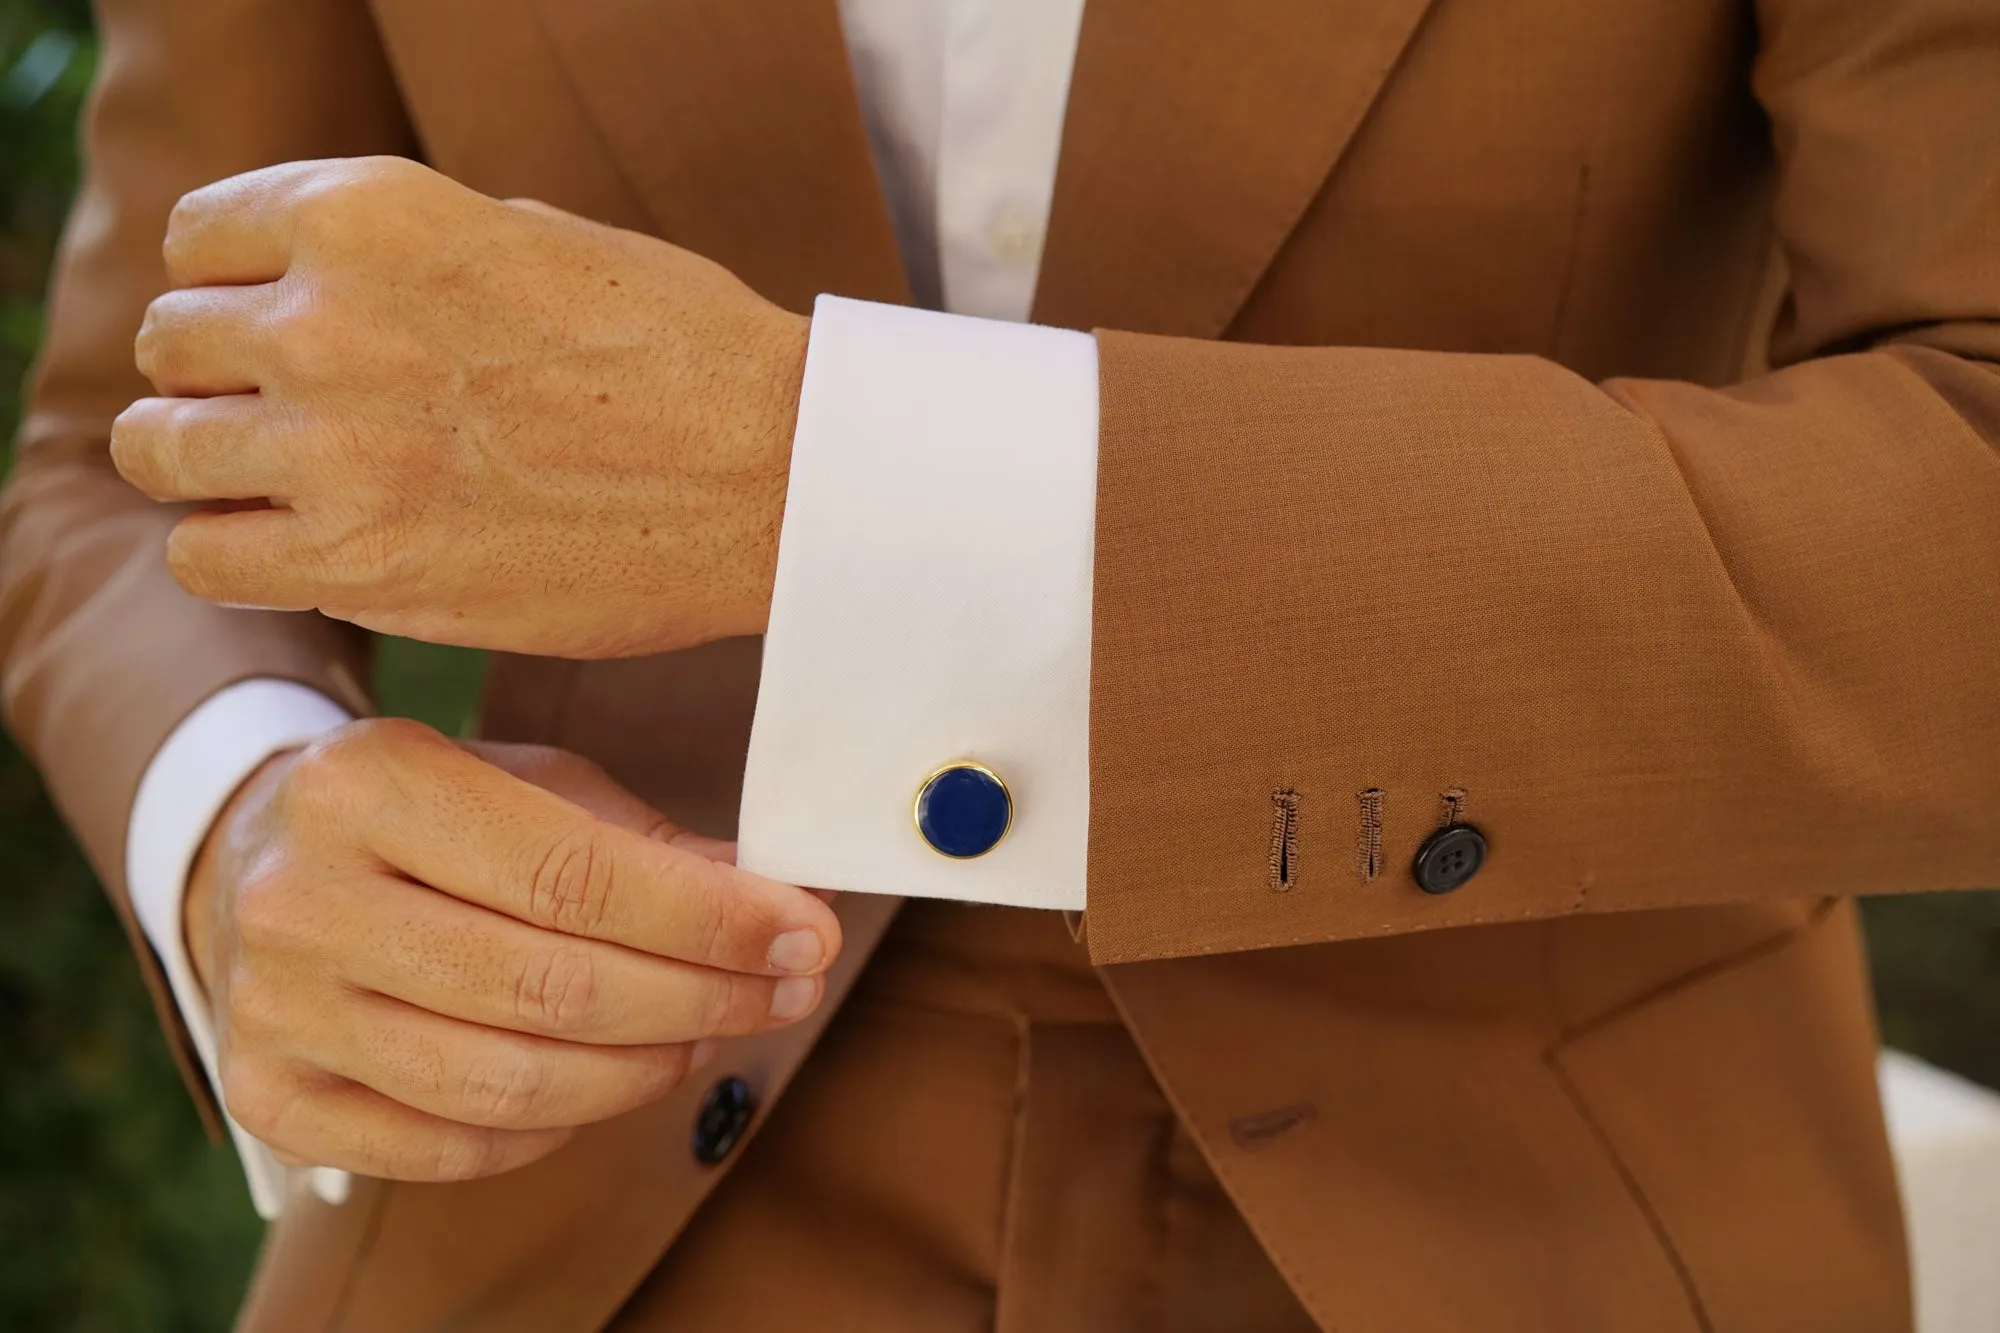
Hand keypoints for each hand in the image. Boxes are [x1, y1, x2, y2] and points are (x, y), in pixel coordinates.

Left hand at [112, 156, 807, 657]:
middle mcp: (327, 320)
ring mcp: (334, 447)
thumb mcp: (538, 237)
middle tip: (291, 416)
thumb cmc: (684, 353)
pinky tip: (303, 549)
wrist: (776, 476)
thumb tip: (329, 281)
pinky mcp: (362, 564)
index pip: (199, 241)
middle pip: (173, 346)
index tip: (276, 330)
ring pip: (162, 451)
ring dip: (211, 467)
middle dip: (220, 378)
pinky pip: (206, 559)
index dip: (234, 288)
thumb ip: (408, 253)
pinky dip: (237, 554)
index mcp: (370, 213)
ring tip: (286, 485)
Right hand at [183, 718, 839, 1181]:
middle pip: (550, 987)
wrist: (252, 856)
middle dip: (701, 997)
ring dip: (645, 1070)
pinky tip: (612, 1079)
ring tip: (710, 1032)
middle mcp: (304, 898)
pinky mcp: (272, 1095)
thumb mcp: (526, 780)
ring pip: (508, 1081)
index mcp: (370, 782)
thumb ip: (644, 841)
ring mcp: (277, 1007)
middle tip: (787, 990)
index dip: (710, 919)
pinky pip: (453, 1145)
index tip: (806, 933)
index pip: (574, 876)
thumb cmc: (426, 814)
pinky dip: (558, 1126)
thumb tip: (783, 902)